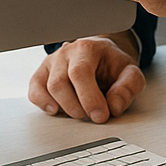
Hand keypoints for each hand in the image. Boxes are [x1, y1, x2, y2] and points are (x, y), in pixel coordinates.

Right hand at [28, 33, 145, 122]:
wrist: (101, 55)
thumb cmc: (112, 64)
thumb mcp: (130, 72)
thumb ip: (128, 87)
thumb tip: (114, 106)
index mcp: (87, 48)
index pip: (80, 73)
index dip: (89, 98)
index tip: (101, 116)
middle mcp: (66, 53)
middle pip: (60, 83)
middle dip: (76, 106)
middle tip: (93, 117)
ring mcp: (52, 63)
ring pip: (48, 88)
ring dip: (65, 108)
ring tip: (81, 112)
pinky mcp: (42, 75)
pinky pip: (34, 90)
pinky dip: (43, 103)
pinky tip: (56, 110)